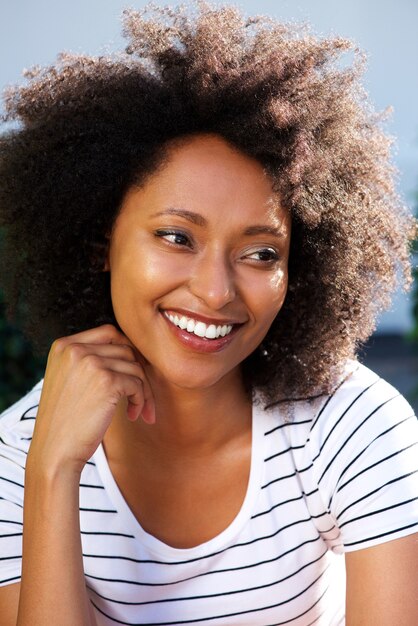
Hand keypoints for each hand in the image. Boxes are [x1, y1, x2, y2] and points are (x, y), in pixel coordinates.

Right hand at [28, 324, 154, 474]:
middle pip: (125, 349)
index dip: (126, 352)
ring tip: (138, 409)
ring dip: (143, 389)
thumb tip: (132, 349)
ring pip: (135, 366)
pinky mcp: (106, 381)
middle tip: (140, 396)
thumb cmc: (66, 420)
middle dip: (138, 372)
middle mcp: (75, 349)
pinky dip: (141, 399)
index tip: (131, 373)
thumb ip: (90, 358)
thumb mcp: (69, 379)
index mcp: (63, 345)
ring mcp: (90, 363)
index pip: (109, 333)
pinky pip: (137, 383)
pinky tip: (134, 415)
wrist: (55, 453)